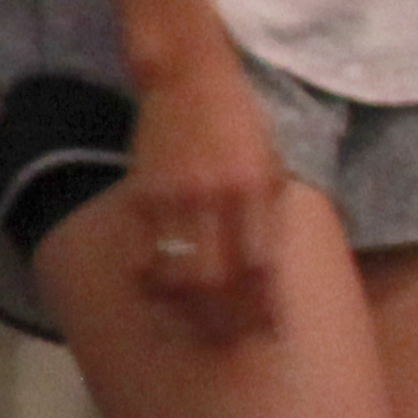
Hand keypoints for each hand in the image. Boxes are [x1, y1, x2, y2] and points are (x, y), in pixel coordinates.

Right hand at [123, 54, 285, 340]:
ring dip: (186, 309)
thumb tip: (268, 266)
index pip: (263, 265)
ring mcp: (180, 197)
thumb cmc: (240, 120)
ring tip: (192, 329)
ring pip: (181, 272)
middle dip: (224, 318)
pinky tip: (156, 294)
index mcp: (261, 192)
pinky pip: (147, 248)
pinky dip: (152, 277)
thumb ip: (269, 211)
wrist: (189, 76)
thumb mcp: (272, 162)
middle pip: (222, 279)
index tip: (266, 334)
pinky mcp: (145, 192)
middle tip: (227, 342)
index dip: (263, 306)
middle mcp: (223, 198)